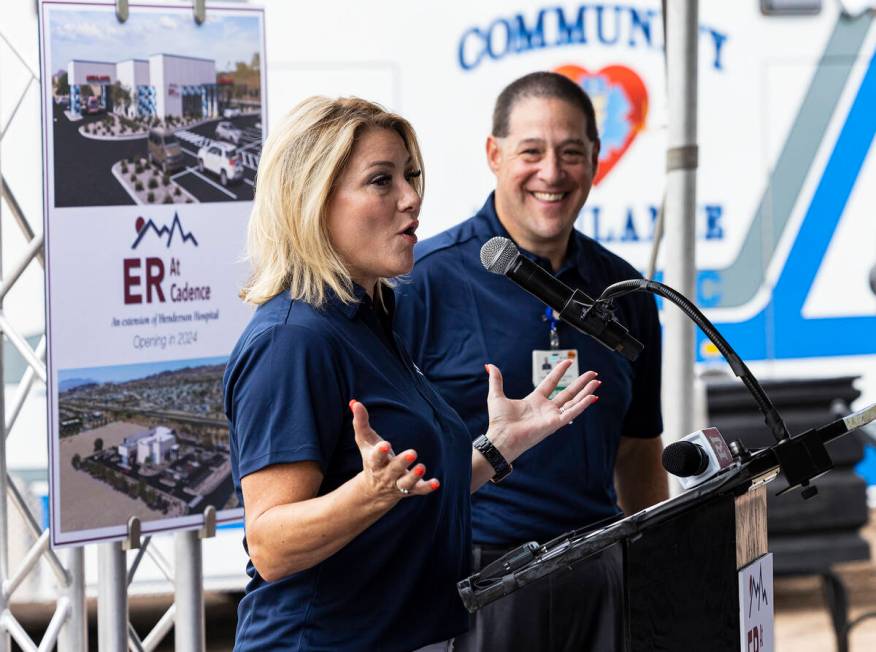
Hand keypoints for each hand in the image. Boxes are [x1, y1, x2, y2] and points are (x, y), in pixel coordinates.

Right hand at [349, 400, 439, 505]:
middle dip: (402, 462)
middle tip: (413, 453)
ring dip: (414, 476)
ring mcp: (399, 483)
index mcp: (374, 463)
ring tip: (422, 467)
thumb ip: (361, 422)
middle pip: (393, 470)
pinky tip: (436, 482)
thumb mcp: (366, 441)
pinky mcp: (411, 489)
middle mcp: (386, 475)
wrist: (374, 490)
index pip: (376, 458)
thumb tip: (355, 402)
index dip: (380, 452)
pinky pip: (419, 490)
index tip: (385, 445)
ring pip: (406, 482)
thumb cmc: (372, 458)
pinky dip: (427, 487)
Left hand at [483, 361, 599, 460]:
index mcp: (534, 401)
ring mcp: (552, 416)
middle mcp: (546, 409)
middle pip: (568, 392)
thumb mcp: (496, 395)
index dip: (559, 372)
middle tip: (592, 374)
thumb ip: (496, 380)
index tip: (567, 361)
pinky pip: (572, 413)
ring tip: (597, 382)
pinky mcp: (555, 424)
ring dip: (586, 392)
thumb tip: (489, 366)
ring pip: (573, 401)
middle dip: (581, 383)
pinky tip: (592, 396)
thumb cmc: (499, 422)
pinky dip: (583, 405)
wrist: (500, 437)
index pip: (551, 383)